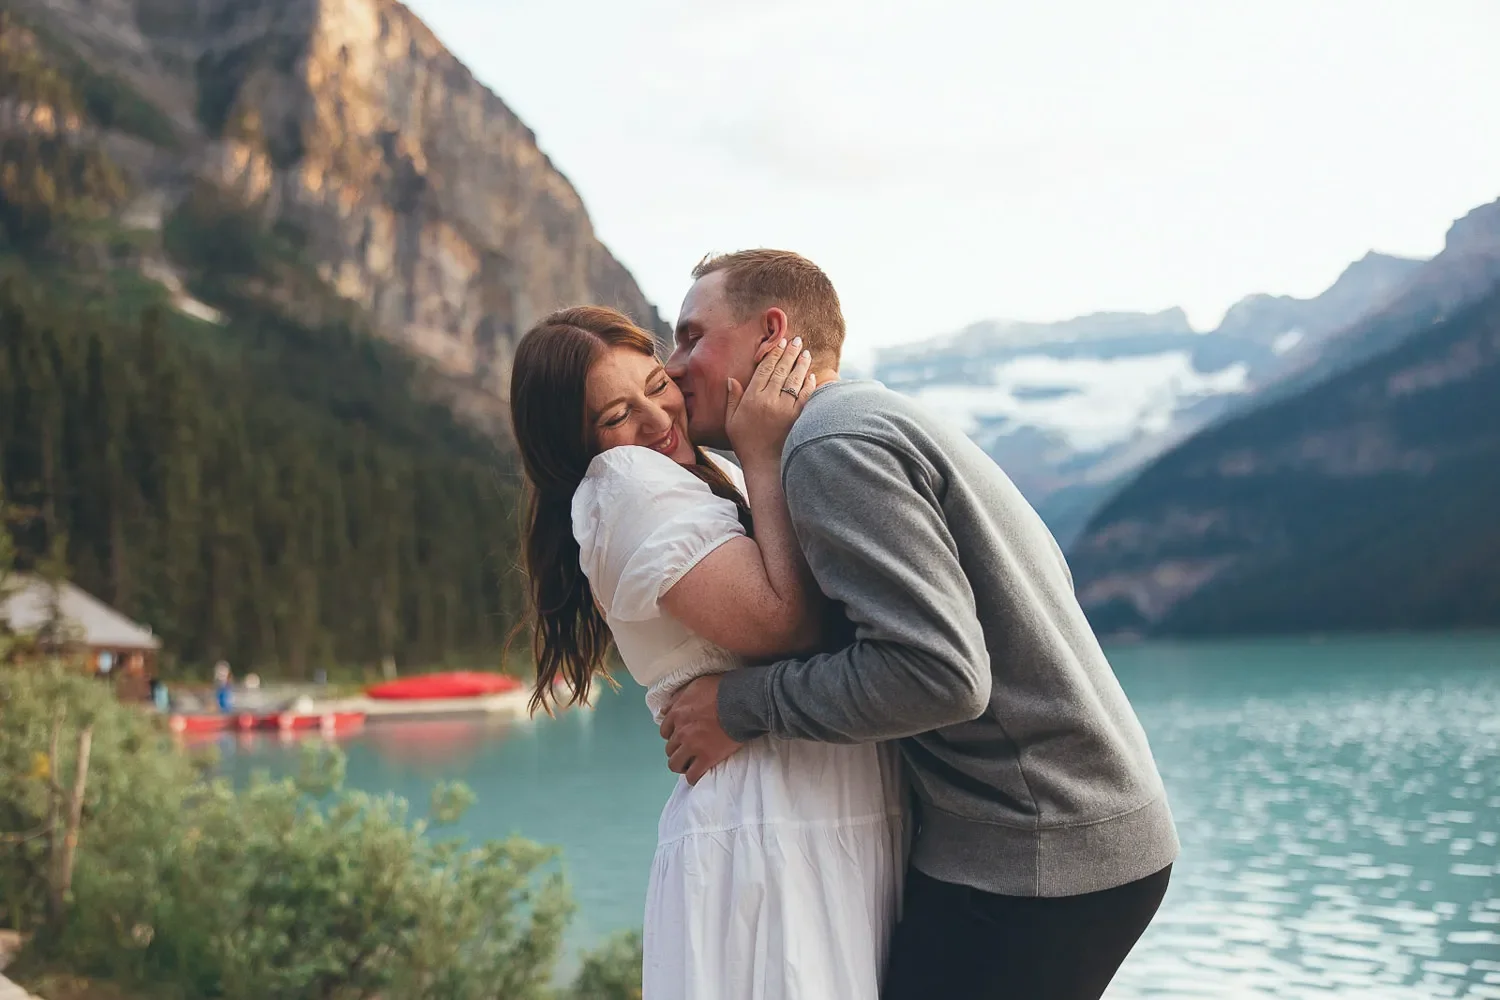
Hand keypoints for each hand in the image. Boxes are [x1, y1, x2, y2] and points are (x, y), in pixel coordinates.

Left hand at [659, 675, 743, 784]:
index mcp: (677, 713)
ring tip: (690, 764)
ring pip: (675, 763)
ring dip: (681, 764)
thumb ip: (678, 698)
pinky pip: (692, 775)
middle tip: (688, 750)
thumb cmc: (722, 690)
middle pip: (669, 748)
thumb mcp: (696, 685)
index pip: (665, 731)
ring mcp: (692, 745)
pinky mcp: (706, 757)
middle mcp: (681, 731)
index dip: (673, 736)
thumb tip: (664, 710)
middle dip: (677, 750)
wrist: (742, 702)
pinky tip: (696, 776)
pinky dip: (692, 777)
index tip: (681, 737)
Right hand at [725, 337, 814, 466]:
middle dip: (790, 353)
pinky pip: (805, 396)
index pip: (764, 370)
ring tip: (806, 353)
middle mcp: (769, 401)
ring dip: (801, 364)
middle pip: (781, 371)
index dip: (773, 355)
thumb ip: (732, 399)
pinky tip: (811, 375)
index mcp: (752, 399)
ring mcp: (785, 409)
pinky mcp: (798, 418)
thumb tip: (731, 379)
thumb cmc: (746, 444)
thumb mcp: (731, 421)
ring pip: (795, 380)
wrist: (765, 465)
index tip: (780, 343)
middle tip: (797, 341)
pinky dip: (809, 384)